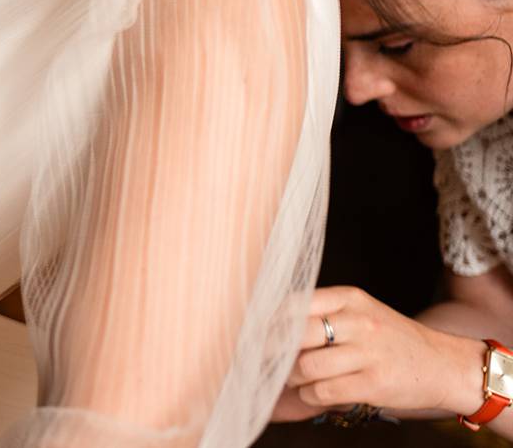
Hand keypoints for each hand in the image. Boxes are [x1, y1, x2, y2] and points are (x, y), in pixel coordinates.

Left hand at [277, 286, 486, 420]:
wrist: (445, 364)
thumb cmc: (392, 338)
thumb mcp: (361, 312)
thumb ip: (321, 313)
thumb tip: (267, 324)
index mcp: (349, 299)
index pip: (293, 304)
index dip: (266, 322)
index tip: (249, 333)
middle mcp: (358, 322)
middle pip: (295, 335)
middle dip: (273, 352)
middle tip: (263, 361)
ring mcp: (368, 353)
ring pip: (306, 367)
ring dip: (292, 378)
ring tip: (294, 380)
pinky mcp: (374, 384)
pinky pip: (324, 391)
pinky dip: (310, 395)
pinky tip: (312, 393)